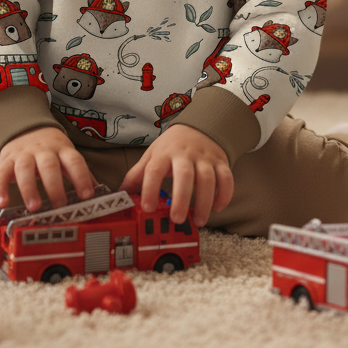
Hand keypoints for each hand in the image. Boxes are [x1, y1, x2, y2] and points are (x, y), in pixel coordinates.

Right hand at [0, 126, 95, 212]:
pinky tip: (2, 202)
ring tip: (34, 207)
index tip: (87, 196)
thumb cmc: (50, 148)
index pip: (75, 161)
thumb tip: (103, 193)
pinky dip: (0, 188)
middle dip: (54, 186)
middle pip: (49, 165)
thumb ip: (81, 173)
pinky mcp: (6, 160)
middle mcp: (43, 151)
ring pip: (24, 169)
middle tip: (59, 206)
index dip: (82, 177)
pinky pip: (1, 172)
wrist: (25, 127)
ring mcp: (23, 154)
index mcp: (62, 149)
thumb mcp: (68, 154)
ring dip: (29, 188)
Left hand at [119, 124, 233, 226]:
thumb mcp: (152, 155)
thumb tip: (120, 193)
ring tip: (199, 221)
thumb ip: (138, 174)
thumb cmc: (172, 146)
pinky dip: (225, 194)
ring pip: (208, 179)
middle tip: (177, 219)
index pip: (154, 170)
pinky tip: (217, 208)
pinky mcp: (221, 162)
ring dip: (204, 202)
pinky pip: (227, 178)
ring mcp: (205, 158)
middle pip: (184, 175)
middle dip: (181, 198)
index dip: (149, 189)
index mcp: (164, 154)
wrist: (199, 126)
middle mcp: (185, 155)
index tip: (147, 208)